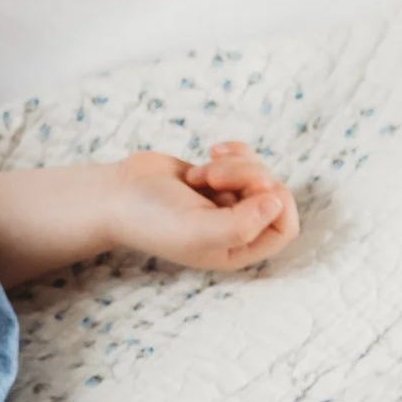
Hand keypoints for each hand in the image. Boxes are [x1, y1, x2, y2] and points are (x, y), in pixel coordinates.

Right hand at [107, 142, 299, 271]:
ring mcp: (228, 202)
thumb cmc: (152, 218)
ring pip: (258, 172)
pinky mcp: (219, 177)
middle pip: (273, 194)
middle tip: (214, 176)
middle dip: (247, 176)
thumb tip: (277, 202)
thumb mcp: (197, 230)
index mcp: (236, 250)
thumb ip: (242, 225)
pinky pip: (246, 158)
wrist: (117, 194)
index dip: (277, 203)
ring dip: (232, 164)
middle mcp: (236, 228)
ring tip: (201, 173)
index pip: (284, 228)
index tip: (255, 189)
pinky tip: (212, 151)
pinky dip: (232, 151)